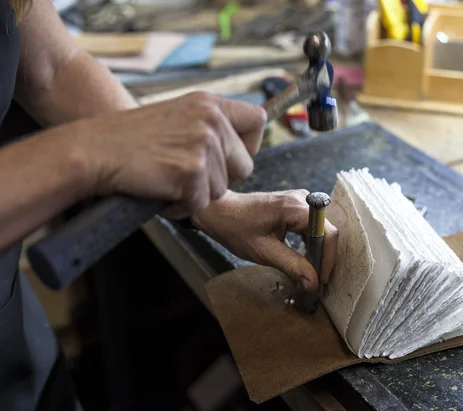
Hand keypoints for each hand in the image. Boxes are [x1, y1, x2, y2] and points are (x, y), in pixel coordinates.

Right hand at [70, 92, 265, 217]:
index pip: (258, 120)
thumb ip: (210, 129)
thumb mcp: (178, 118)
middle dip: (222, 179)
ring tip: (167, 179)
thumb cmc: (131, 140)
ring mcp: (203, 144)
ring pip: (223, 189)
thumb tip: (241, 154)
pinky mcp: (191, 171)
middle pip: (245, 165)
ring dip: (196, 194)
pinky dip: (181, 207)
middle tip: (189, 176)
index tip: (230, 156)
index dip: (249, 144)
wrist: (94, 150)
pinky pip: (201, 204)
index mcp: (210, 103)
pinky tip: (161, 191)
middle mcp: (211, 119)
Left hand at [191, 190, 338, 290]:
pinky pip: (311, 225)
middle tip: (316, 279)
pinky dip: (310, 241)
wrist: (220, 211)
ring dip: (317, 250)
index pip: (327, 232)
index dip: (329, 257)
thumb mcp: (264, 251)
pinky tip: (303, 257)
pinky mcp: (295, 204)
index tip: (322, 278)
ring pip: (320, 228)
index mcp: (295, 207)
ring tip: (310, 271)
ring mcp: (299, 200)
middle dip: (324, 255)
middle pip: (326, 229)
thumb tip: (313, 282)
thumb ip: (292, 266)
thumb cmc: (236, 228)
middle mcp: (302, 199)